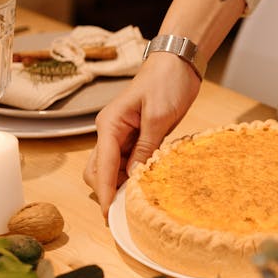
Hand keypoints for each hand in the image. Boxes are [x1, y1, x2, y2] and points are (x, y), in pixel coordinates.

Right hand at [83, 54, 200, 215]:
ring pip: (112, 168)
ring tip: (135, 203)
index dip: (105, 192)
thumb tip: (132, 176)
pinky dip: (132, 175)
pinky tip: (144, 185)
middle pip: (99, 170)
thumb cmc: (167, 82)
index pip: (102, 166)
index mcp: (110, 124)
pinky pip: (128, 161)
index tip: (107, 215)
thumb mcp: (158, 116)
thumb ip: (145, 147)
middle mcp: (110, 131)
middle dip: (107, 191)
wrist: (178, 62)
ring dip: (119, 185)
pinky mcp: (137, 136)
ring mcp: (123, 134)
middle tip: (123, 213)